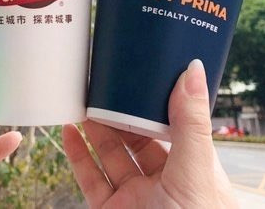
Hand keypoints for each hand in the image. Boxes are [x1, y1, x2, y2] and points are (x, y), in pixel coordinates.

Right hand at [62, 60, 237, 207]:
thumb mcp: (195, 169)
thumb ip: (189, 122)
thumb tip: (192, 69)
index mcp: (193, 168)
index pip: (173, 124)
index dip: (154, 99)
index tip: (137, 71)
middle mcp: (164, 181)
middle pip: (136, 137)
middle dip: (118, 110)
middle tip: (100, 82)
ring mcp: (135, 197)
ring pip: (111, 155)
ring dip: (94, 128)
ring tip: (80, 100)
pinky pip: (91, 179)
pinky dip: (77, 155)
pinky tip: (68, 132)